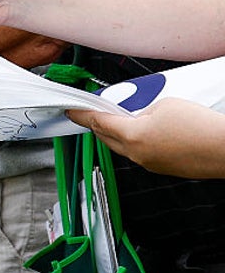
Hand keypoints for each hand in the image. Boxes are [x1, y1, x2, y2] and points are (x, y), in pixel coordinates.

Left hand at [67, 97, 224, 178]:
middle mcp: (138, 155)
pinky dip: (137, 141)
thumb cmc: (202, 126)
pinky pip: (141, 153)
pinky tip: (146, 131)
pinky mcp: (164, 169)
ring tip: (123, 118)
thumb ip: (142, 109)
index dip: (82, 115)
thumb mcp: (164, 104)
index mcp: (133, 136)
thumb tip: (136, 116)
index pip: (98, 123)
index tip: (71, 111)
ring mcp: (151, 164)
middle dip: (98, 124)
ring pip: (123, 147)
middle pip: (106, 137)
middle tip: (94, 111)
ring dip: (118, 133)